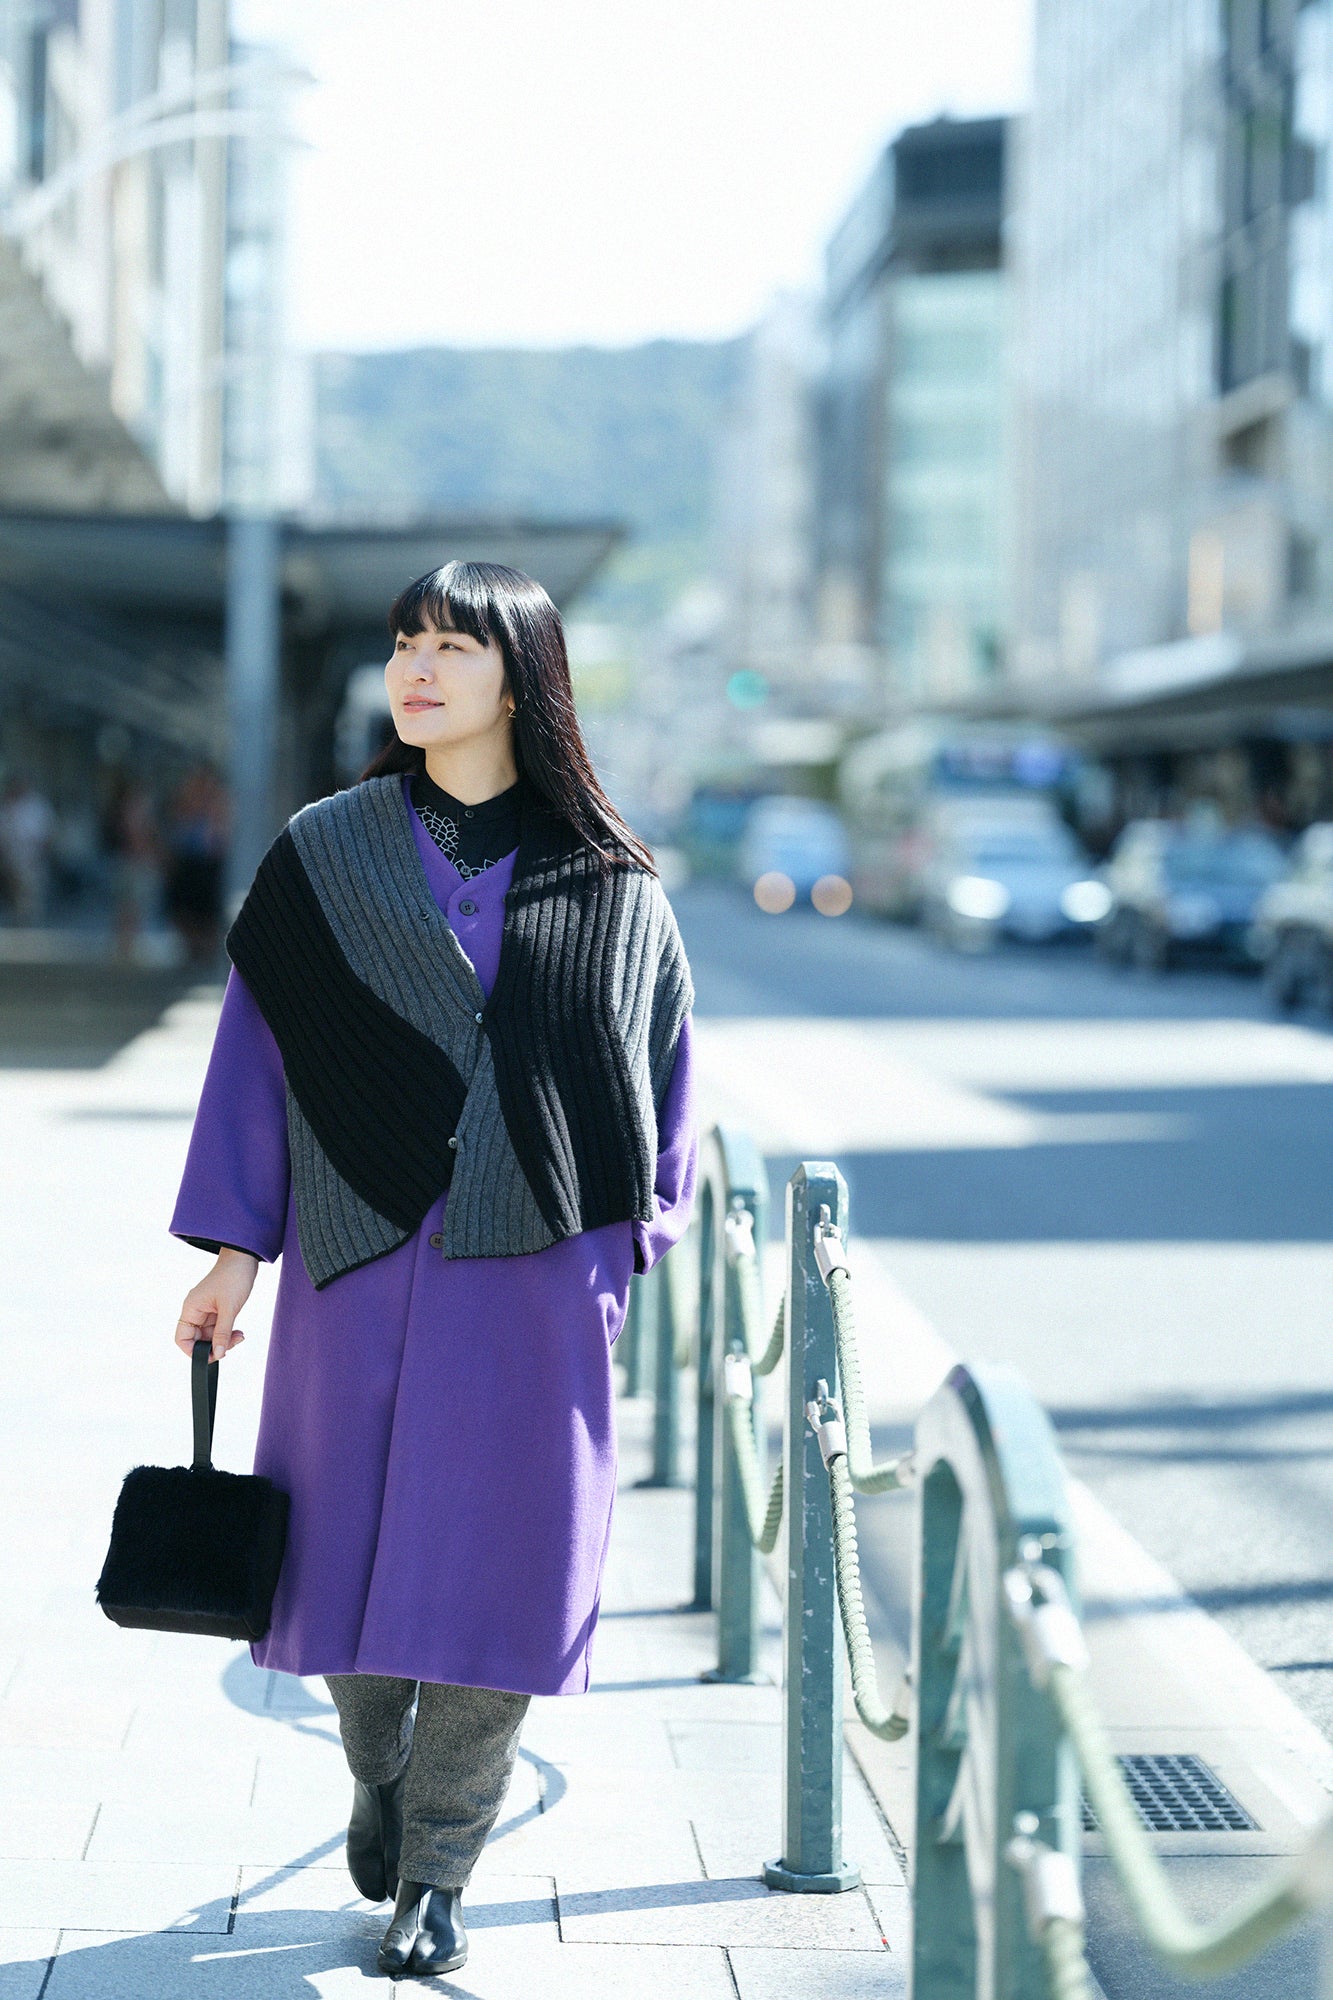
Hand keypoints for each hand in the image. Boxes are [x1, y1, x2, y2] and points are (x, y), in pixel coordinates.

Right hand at [174, 1247, 258, 1361]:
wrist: (244, 1258)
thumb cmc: (233, 1277)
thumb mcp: (229, 1308)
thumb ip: (222, 1333)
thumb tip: (218, 1354)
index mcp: (191, 1309)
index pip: (182, 1338)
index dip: (193, 1351)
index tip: (212, 1356)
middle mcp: (195, 1311)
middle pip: (197, 1340)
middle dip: (213, 1346)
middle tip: (231, 1345)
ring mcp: (206, 1310)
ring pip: (210, 1335)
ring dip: (223, 1340)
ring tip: (239, 1336)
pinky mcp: (217, 1309)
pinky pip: (218, 1328)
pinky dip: (227, 1333)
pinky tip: (238, 1332)